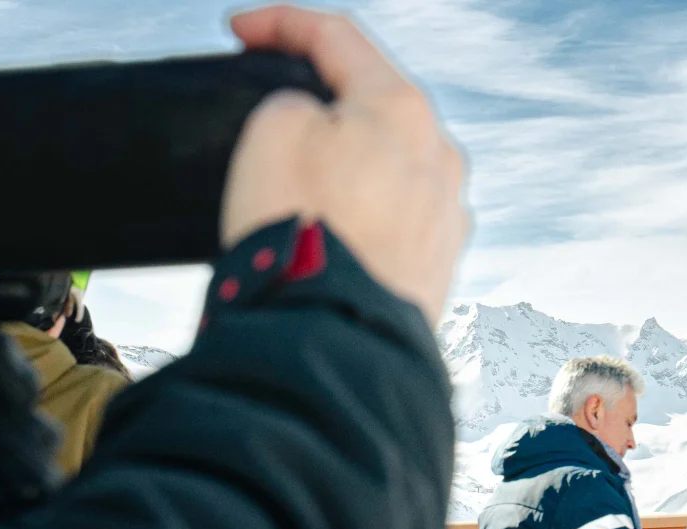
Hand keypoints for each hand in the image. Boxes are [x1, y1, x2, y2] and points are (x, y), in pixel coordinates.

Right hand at [225, 5, 468, 323]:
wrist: (331, 339)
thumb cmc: (303, 235)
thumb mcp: (272, 132)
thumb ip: (293, 105)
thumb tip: (313, 128)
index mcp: (403, 109)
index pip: (339, 39)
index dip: (282, 24)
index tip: (240, 30)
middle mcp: (439, 157)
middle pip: (373, 104)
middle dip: (319, 99)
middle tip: (268, 106)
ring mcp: (445, 215)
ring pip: (386, 165)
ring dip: (342, 163)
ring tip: (293, 186)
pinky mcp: (437, 266)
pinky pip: (391, 220)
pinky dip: (357, 214)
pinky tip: (326, 233)